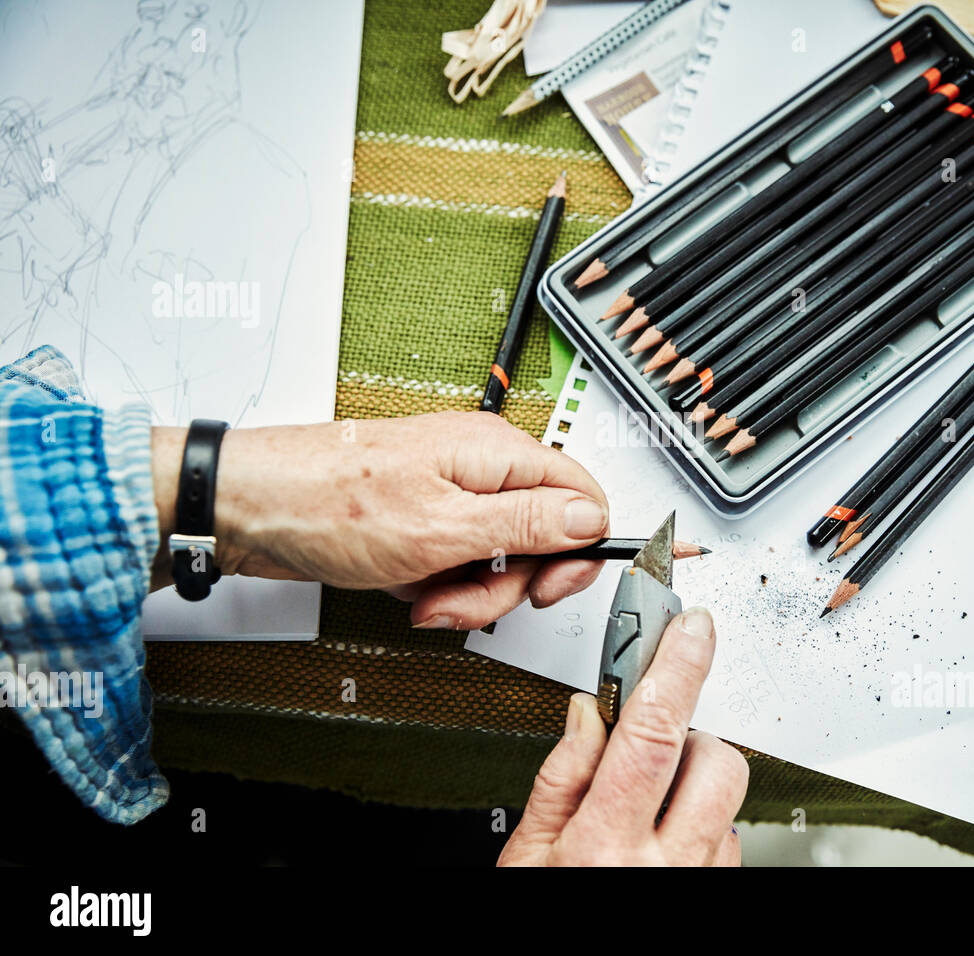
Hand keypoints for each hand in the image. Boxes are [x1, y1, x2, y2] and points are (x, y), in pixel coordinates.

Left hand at [151, 411, 610, 627]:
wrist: (247, 509)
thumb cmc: (328, 503)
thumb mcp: (443, 526)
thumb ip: (527, 522)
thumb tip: (590, 518)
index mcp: (496, 453)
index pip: (582, 493)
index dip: (579, 547)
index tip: (552, 584)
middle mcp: (480, 468)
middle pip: (542, 535)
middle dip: (510, 582)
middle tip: (469, 595)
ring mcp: (452, 495)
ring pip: (500, 558)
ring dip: (469, 592)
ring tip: (425, 596)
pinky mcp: (425, 520)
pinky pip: (461, 563)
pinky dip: (439, 586)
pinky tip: (408, 586)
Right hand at [498, 607, 747, 865]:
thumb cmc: (543, 910)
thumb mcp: (526, 856)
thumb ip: (559, 780)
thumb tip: (586, 714)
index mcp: (604, 845)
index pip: (653, 733)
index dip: (677, 668)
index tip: (691, 630)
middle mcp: (663, 865)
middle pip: (711, 760)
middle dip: (687, 739)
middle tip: (646, 757)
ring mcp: (699, 878)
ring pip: (729, 797)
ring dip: (694, 784)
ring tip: (652, 808)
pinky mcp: (720, 887)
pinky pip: (729, 838)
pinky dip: (702, 825)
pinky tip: (664, 840)